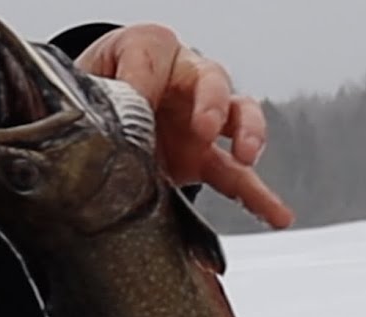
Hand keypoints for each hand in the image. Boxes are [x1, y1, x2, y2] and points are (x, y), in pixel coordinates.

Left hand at [74, 24, 294, 228]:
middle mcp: (186, 81)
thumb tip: (110, 116)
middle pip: (212, 80)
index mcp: (152, 52)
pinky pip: (238, 177)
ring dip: (246, 135)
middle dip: (210, 103)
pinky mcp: (206, 159)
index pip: (152, 54)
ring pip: (239, 117)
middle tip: (203, 128)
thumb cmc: (102, 86)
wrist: (102, 115)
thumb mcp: (88, 78)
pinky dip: (260, 198)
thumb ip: (96, 93)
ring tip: (246, 155)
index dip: (144, 77)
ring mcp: (202, 121)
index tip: (135, 98)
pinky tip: (277, 215)